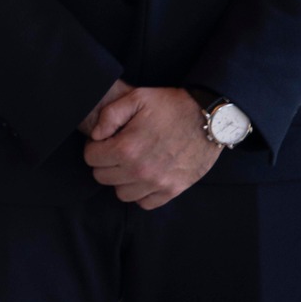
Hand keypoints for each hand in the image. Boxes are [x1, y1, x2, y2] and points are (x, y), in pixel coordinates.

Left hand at [81, 86, 221, 208]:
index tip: (105, 141)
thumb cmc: (171, 106)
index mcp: (126, 148)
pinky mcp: (173, 190)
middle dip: (105, 163)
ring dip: (122, 180)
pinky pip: (145, 203)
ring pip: (121, 193)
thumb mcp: (136, 98)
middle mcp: (140, 170)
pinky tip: (145, 176)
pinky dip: (141, 193)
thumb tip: (96, 136)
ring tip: (131, 164)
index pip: (91, 158)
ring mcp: (157, 183)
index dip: (95, 147)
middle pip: (102, 177)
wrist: (209, 119)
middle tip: (117, 151)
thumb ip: (109, 115)